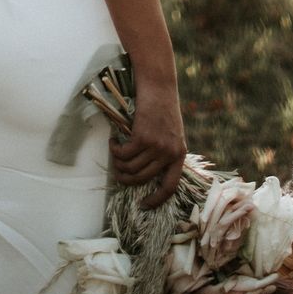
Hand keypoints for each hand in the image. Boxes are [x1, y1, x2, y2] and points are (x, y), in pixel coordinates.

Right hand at [108, 81, 186, 209]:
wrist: (159, 88)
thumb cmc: (162, 109)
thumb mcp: (171, 134)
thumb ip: (164, 153)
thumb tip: (145, 173)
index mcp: (179, 155)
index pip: (170, 186)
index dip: (156, 199)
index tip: (144, 205)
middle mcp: (169, 153)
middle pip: (142, 178)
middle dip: (126, 178)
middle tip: (117, 171)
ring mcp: (157, 146)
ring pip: (130, 167)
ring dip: (118, 162)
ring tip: (115, 152)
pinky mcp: (143, 137)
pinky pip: (123, 153)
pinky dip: (115, 149)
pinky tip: (113, 141)